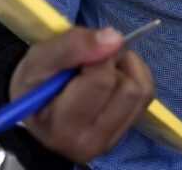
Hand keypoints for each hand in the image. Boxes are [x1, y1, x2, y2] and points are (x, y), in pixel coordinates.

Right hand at [10, 27, 154, 162]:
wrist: (35, 104)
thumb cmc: (34, 82)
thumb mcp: (39, 58)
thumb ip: (72, 45)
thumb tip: (115, 38)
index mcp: (63, 128)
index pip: (101, 81)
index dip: (96, 55)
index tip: (79, 54)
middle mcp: (91, 142)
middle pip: (127, 88)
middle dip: (112, 63)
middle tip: (90, 60)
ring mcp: (112, 140)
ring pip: (141, 90)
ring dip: (125, 69)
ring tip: (99, 68)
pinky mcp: (126, 131)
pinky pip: (147, 94)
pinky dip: (134, 76)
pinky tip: (112, 76)